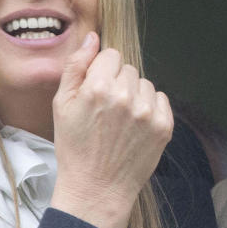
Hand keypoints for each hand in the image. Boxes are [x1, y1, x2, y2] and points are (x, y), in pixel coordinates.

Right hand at [49, 32, 172, 227]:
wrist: (97, 188)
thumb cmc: (75, 147)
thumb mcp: (62, 105)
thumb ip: (76, 66)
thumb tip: (93, 38)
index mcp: (98, 87)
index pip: (111, 55)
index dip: (101, 72)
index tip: (95, 91)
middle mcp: (126, 96)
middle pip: (128, 69)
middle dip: (117, 83)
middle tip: (106, 111)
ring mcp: (148, 112)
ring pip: (145, 84)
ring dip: (135, 95)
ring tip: (120, 120)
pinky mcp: (164, 126)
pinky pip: (161, 99)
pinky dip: (150, 108)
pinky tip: (134, 126)